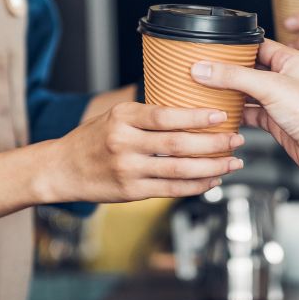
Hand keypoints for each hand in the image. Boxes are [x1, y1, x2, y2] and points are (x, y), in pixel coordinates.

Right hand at [50, 102, 243, 202]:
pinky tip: (212, 180)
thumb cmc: (92, 139)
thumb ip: (147, 115)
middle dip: (213, 143)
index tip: (221, 115)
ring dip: (211, 167)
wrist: (61, 169)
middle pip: (178, 144)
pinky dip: (195, 186)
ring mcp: (127, 169)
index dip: (196, 117)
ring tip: (233, 162)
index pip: (165, 115)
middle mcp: (124, 143)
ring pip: (179, 170)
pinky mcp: (131, 192)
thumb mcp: (114, 116)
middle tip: (237, 139)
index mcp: (122, 117)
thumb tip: (189, 107)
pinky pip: (171, 190)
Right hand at [190, 39, 298, 175]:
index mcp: (291, 60)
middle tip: (204, 70)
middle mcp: (286, 78)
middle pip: (249, 69)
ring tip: (206, 90)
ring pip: (247, 93)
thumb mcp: (270, 86)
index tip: (211, 49)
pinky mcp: (275, 122)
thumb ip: (234, 76)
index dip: (235, 47)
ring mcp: (280, 101)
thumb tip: (205, 69)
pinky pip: (250, 114)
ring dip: (229, 93)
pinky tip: (221, 114)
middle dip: (228, 71)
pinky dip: (235, 114)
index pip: (257, 45)